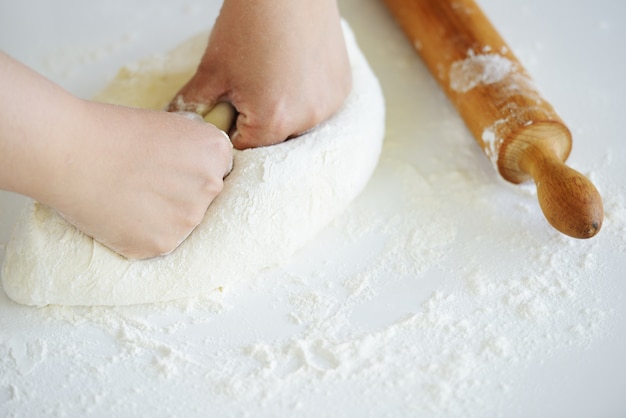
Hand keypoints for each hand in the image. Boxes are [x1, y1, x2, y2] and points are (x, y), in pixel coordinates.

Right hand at [49, 102, 232, 258]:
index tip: (169, 168)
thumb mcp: (168, 125)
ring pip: (182, 223)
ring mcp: (188, 220)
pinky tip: (121, 213)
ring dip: (162, 216)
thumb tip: (200, 165)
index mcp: (216, 152)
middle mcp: (211, 186)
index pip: (219, 170)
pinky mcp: (162, 244)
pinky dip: (141, 233)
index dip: (192, 170)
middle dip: (181, 194)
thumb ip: (193, 149)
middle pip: (204, 199)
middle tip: (145, 183)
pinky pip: (158, 242)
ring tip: (129, 196)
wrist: (69, 151)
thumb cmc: (111, 131)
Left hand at [167, 0, 350, 148]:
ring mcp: (329, 104)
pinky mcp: (342, 88)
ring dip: (284, 110)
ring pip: (298, 123)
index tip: (227, 110)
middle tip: (249, 87)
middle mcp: (307, 120)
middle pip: (274, 138)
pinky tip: (293, 70)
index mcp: (273, 122)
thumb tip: (181, 126)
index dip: (230, 131)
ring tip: (272, 76)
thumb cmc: (249, 24)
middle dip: (258, 121)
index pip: (244, 148)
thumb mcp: (212, 69)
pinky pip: (318, 105)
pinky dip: (305, 95)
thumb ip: (193, 107)